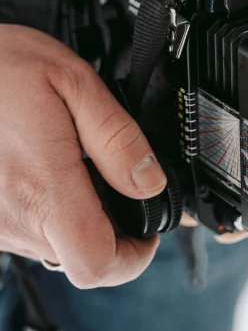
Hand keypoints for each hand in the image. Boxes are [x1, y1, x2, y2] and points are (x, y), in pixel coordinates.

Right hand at [0, 25, 169, 287]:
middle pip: (79, 258)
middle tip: (114, 182)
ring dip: (75, 217)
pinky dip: (45, 209)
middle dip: (109, 228)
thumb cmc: (1, 65)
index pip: (97, 264)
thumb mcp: (74, 81)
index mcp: (44, 188)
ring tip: (73, 165)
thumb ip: (117, 138)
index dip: (134, 256)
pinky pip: (25, 230)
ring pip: (52, 246)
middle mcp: (13, 218)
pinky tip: (44, 168)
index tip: (147, 228)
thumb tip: (150, 183)